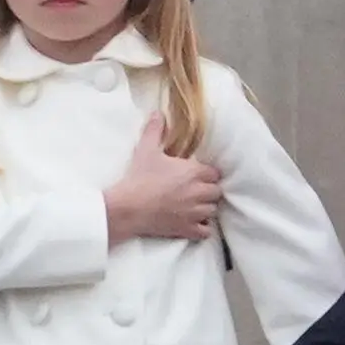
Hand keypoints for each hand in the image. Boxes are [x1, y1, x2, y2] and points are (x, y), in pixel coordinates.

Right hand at [103, 117, 223, 245]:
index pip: (215, 173)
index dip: (207, 174)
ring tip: (194, 205)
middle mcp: (199, 192)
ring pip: (213, 210)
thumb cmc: (138, 178)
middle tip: (196, 189)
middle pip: (217, 192)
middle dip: (209, 190)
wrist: (127, 208)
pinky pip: (206, 231)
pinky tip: (193, 222)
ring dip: (206, 207)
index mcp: (194, 172)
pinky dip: (202, 227)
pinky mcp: (187, 229)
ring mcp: (194, 213)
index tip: (198, 174)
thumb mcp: (146, 150)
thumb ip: (155, 130)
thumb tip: (158, 113)